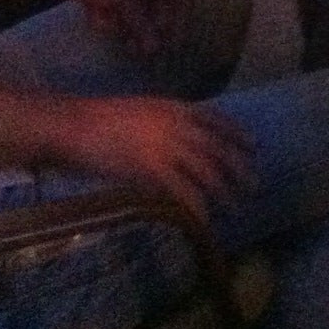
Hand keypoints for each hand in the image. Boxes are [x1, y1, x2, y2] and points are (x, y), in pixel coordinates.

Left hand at [35, 0, 192, 58]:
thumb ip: (140, 25)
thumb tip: (155, 50)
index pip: (182, 3)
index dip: (178, 26)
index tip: (168, 47)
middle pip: (158, 16)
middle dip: (142, 31)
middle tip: (133, 49)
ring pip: (136, 20)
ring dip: (120, 25)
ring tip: (104, 19)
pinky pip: (119, 17)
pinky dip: (107, 19)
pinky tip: (93, 12)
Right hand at [64, 96, 254, 225]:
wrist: (74, 125)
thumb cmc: (99, 120)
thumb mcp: (141, 111)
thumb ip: (164, 122)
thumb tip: (181, 140)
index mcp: (175, 108)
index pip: (217, 119)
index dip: (237, 133)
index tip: (253, 145)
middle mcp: (178, 125)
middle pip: (219, 148)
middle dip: (240, 167)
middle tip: (254, 185)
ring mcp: (168, 146)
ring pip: (208, 171)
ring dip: (225, 191)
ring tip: (235, 208)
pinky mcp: (154, 169)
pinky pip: (186, 191)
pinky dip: (199, 207)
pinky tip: (205, 221)